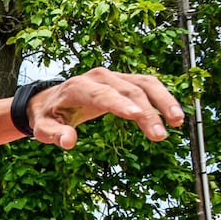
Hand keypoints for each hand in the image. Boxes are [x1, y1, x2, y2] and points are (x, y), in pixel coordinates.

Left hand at [28, 68, 183, 148]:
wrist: (53, 99)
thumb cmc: (49, 116)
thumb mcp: (43, 128)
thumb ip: (54, 134)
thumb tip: (69, 142)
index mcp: (78, 87)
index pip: (102, 94)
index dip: (119, 104)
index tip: (136, 116)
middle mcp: (99, 77)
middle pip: (128, 91)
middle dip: (146, 112)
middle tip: (159, 136)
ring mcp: (114, 77)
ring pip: (145, 84)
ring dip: (163, 101)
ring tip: (177, 121)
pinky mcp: (125, 81)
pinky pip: (148, 85)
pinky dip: (163, 98)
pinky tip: (174, 115)